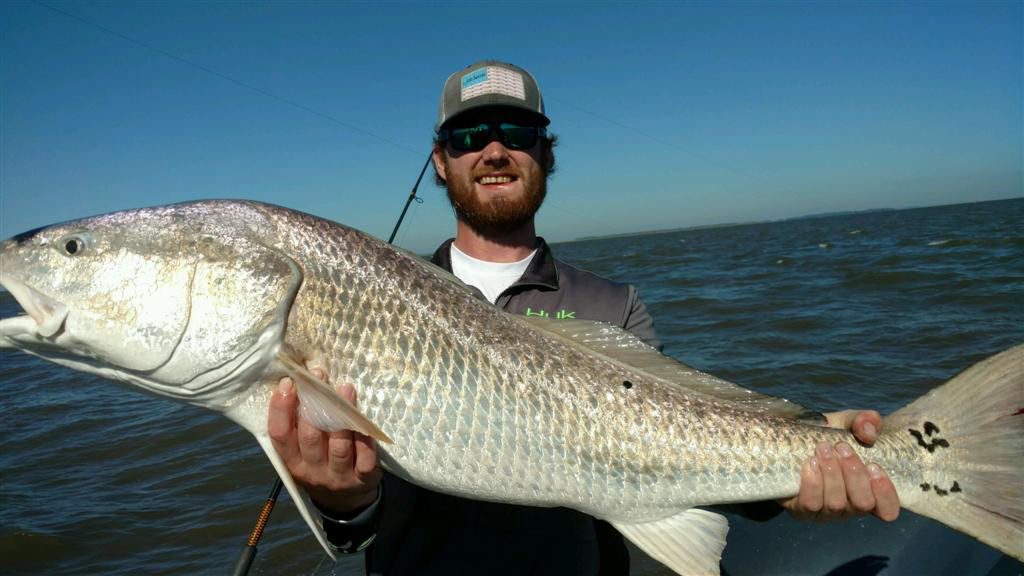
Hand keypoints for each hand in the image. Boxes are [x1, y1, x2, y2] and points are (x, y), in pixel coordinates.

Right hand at [268, 369, 381, 515]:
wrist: (345, 501)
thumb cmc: (320, 462)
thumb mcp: (301, 451)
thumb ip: (297, 425)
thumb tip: (298, 382)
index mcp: (292, 462)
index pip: (280, 435)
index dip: (281, 409)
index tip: (288, 383)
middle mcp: (312, 471)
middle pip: (310, 437)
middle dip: (314, 404)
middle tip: (319, 375)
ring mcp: (339, 476)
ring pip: (339, 446)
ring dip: (342, 415)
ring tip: (345, 388)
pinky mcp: (364, 478)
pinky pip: (365, 457)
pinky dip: (364, 438)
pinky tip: (364, 419)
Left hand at [779, 410, 899, 521]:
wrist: (791, 439)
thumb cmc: (828, 435)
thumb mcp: (847, 423)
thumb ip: (864, 421)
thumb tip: (869, 432)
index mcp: (868, 492)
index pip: (887, 510)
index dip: (885, 494)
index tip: (874, 466)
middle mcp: (850, 507)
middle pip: (862, 503)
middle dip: (854, 474)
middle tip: (842, 447)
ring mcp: (826, 512)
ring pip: (836, 504)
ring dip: (832, 473)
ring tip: (823, 449)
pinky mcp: (802, 511)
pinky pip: (811, 504)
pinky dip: (813, 483)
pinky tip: (810, 463)